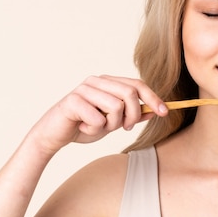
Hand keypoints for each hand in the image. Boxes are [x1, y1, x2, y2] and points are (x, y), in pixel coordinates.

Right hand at [25, 75, 167, 154]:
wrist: (54, 135)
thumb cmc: (84, 125)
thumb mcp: (113, 122)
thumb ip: (132, 115)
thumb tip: (155, 111)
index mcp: (108, 82)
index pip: (137, 84)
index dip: (153, 98)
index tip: (164, 113)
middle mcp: (97, 81)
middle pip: (130, 94)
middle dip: (133, 116)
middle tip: (124, 128)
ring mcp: (84, 89)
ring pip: (115, 107)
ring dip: (110, 125)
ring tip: (97, 127)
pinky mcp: (73, 101)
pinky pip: (97, 119)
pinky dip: (94, 130)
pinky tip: (82, 128)